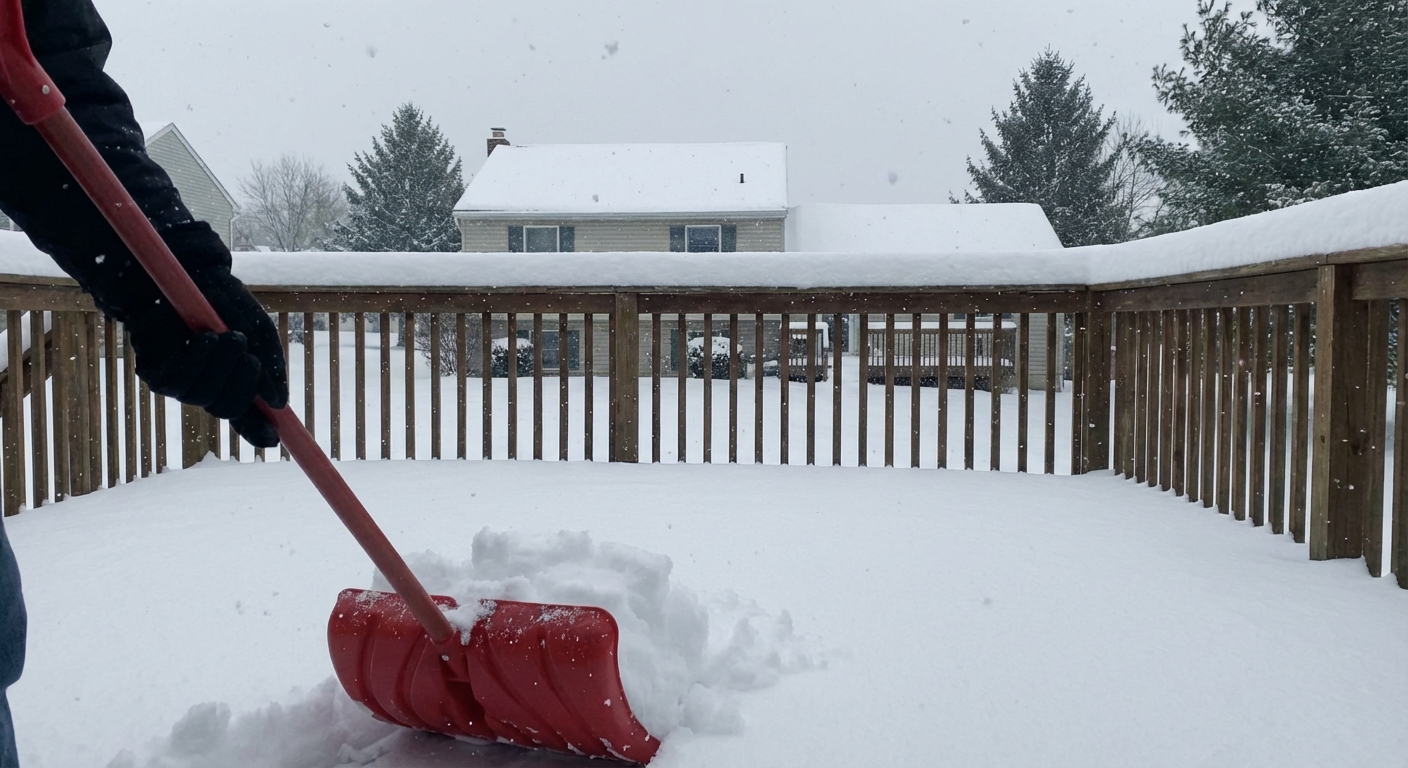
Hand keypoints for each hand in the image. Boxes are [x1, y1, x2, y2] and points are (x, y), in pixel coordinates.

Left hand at [125, 267, 287, 446]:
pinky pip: (176, 382)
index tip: (274, 439)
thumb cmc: (221, 300)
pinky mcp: (153, 373)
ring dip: (220, 368)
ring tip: (229, 337)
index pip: (245, 413)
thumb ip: (270, 361)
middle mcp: (204, 385)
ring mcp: (178, 382)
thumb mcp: (256, 327)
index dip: (258, 429)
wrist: (181, 273)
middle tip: (251, 358)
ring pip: (203, 397)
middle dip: (242, 387)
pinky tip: (205, 339)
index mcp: (230, 379)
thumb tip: (279, 403)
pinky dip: (195, 361)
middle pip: (227, 408)